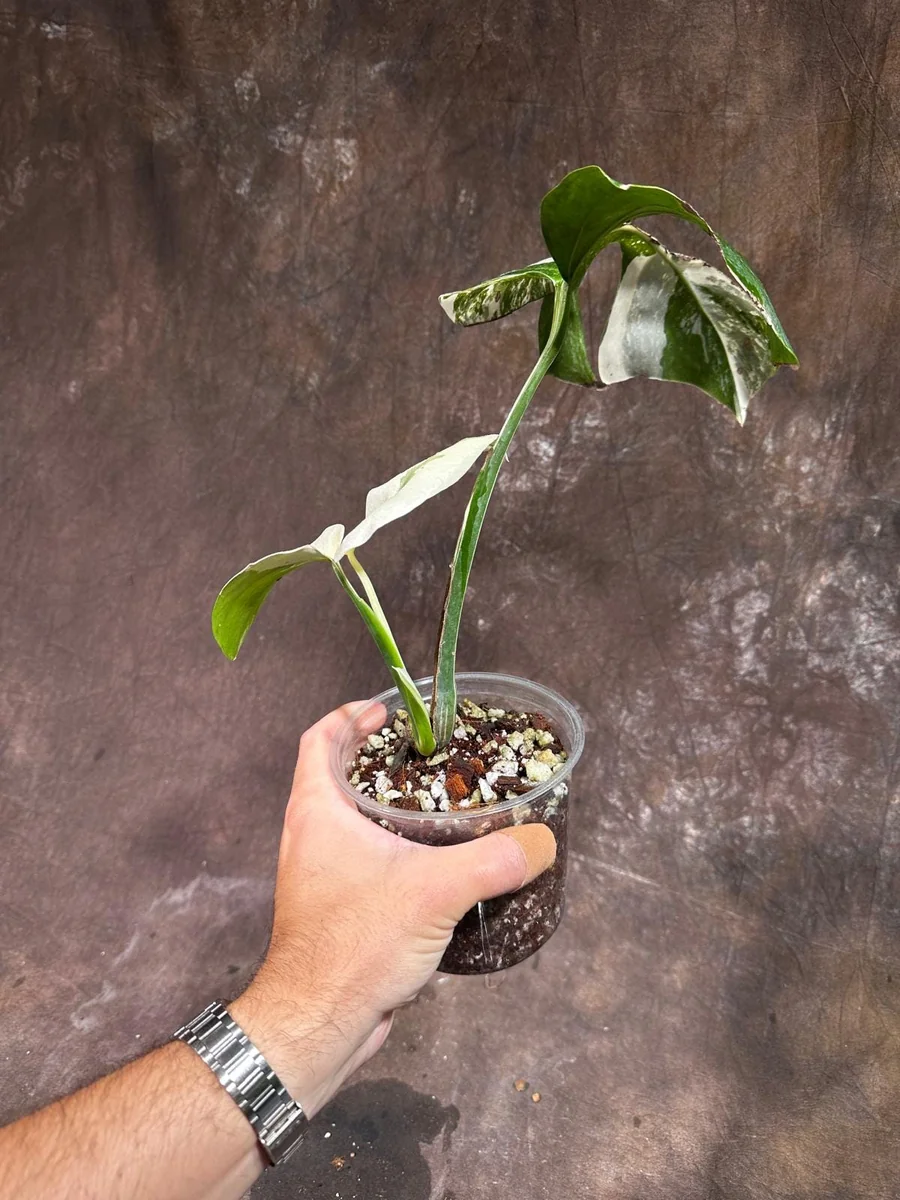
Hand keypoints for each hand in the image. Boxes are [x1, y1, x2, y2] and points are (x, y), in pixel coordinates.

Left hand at [231, 702, 555, 1116]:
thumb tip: (543, 841)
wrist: (319, 1023)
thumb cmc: (357, 942)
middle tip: (427, 753)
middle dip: (379, 758)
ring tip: (438, 803)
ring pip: (351, 821)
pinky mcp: (336, 910)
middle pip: (337, 775)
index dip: (351, 715)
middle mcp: (310, 836)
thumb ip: (494, 860)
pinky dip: (393, 848)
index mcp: (317, 811)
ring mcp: (321, 876)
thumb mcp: (436, 890)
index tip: (389, 709)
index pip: (320, 738)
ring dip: (387, 805)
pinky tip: (435, 864)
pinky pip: (364, 861)